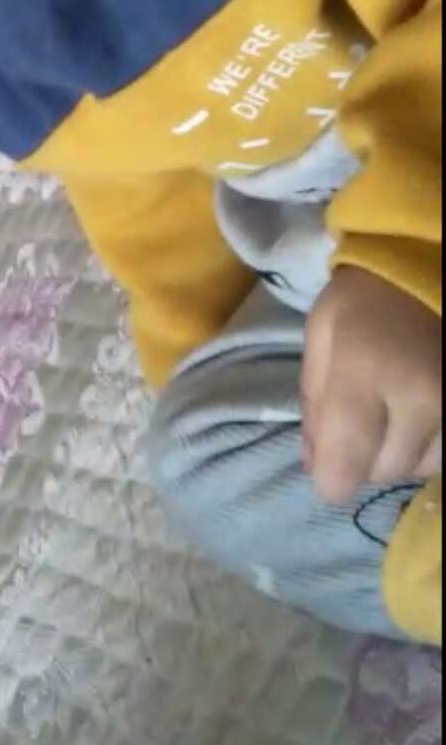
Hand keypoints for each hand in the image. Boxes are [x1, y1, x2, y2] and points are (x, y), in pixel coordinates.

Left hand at [302, 267, 441, 505]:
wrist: (431, 267)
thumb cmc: (366, 298)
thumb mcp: (321, 336)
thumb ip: (313, 403)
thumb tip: (315, 464)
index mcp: (365, 373)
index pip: (344, 468)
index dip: (330, 477)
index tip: (328, 463)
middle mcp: (420, 399)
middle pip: (381, 472)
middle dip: (362, 456)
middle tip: (362, 416)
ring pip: (418, 469)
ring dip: (399, 452)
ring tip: (394, 408)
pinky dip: (429, 444)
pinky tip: (420, 412)